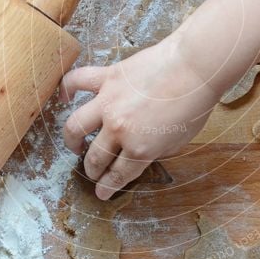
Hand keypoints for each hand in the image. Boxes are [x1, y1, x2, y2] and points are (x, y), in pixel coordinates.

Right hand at [59, 35, 218, 199]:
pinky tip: (65, 98)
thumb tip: (145, 151)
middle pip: (96, 156)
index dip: (108, 187)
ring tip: (75, 144)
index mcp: (140, 148)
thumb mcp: (181, 141)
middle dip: (92, 170)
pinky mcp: (107, 78)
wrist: (194, 66)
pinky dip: (66, 89)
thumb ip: (158, 151)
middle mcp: (119, 129)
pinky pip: (77, 82)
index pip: (118, 174)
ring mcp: (108, 103)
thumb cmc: (194, 103)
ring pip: (76, 126)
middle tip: (93, 171)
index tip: (101, 192)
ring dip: (72, 140)